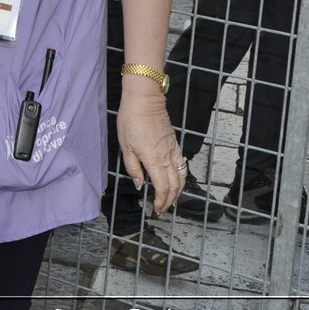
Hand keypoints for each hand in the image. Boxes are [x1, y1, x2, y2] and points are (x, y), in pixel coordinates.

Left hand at [116, 89, 185, 214]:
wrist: (145, 100)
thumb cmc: (131, 121)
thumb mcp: (126, 146)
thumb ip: (133, 168)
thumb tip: (140, 184)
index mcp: (154, 160)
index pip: (163, 188)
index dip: (161, 201)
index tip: (157, 209)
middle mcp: (167, 158)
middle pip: (174, 185)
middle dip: (171, 200)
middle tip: (164, 208)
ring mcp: (173, 150)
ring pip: (182, 176)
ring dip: (179, 191)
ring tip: (173, 199)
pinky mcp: (175, 143)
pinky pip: (183, 165)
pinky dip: (182, 177)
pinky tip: (177, 180)